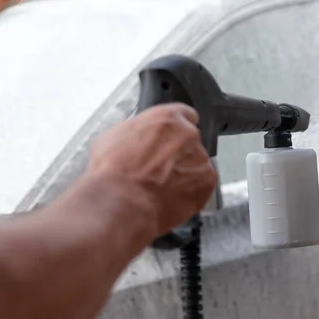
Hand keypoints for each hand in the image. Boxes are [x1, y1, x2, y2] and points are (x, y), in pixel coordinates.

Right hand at [86, 103, 216, 235]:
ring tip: (163, 187)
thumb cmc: (112, 171)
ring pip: (197, 164)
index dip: (175, 129)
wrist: (121, 203)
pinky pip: (202, 185)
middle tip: (159, 169)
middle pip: (190, 141)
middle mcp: (189, 134)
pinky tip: (172, 197)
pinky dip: (191, 191)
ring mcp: (200, 159)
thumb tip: (138, 140)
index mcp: (168, 118)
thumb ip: (137, 133)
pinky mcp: (206, 184)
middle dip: (178, 153)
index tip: (170, 139)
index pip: (183, 115)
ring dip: (185, 173)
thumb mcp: (114, 137)